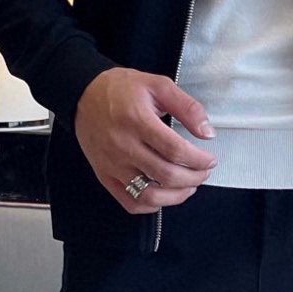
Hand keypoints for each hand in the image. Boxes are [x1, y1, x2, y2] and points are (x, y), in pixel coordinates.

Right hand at [75, 69, 217, 214]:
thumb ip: (187, 107)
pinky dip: (151, 206)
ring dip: (176, 196)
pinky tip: (164, 195)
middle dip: (194, 178)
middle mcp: (123, 146)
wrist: (82, 95)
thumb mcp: (158, 86)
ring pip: (150, 195)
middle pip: (166, 175)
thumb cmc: (121, 89)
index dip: (199, 160)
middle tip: (203, 172)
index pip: (175, 150)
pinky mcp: (104, 176)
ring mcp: (112, 165)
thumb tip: (207, 133)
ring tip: (189, 186)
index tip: (210, 159)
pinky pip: (130, 202)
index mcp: (137, 121)